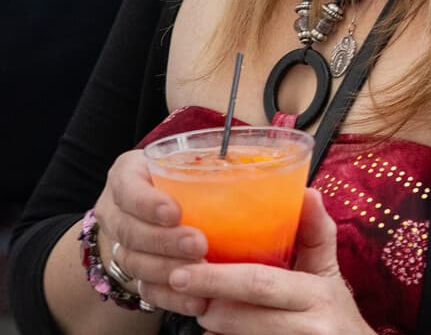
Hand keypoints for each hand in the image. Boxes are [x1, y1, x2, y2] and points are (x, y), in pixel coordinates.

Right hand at [92, 148, 210, 315]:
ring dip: (167, 270)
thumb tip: (280, 170)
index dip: (147, 202)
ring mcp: (119, 243)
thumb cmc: (186, 178)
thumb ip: (220, 163)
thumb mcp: (195, 162)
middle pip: (130, 230)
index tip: (175, 212)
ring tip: (201, 273)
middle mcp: (118, 210)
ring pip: (134, 262)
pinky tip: (195, 301)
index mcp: (129, 175)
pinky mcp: (132, 272)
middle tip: (198, 245)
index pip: (128, 187)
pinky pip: (145, 289)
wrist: (157, 211)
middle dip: (164, 240)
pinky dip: (171, 297)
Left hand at [169, 189, 371, 333]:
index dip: (216, 278)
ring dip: (211, 323)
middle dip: (205, 302)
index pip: (259, 284)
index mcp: (317, 293)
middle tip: (182, 288)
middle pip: (237, 316)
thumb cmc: (333, 311)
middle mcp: (308, 326)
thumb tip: (306, 192)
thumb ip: (316, 234)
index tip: (182, 272)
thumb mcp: (329, 272)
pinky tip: (221, 330)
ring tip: (206, 307)